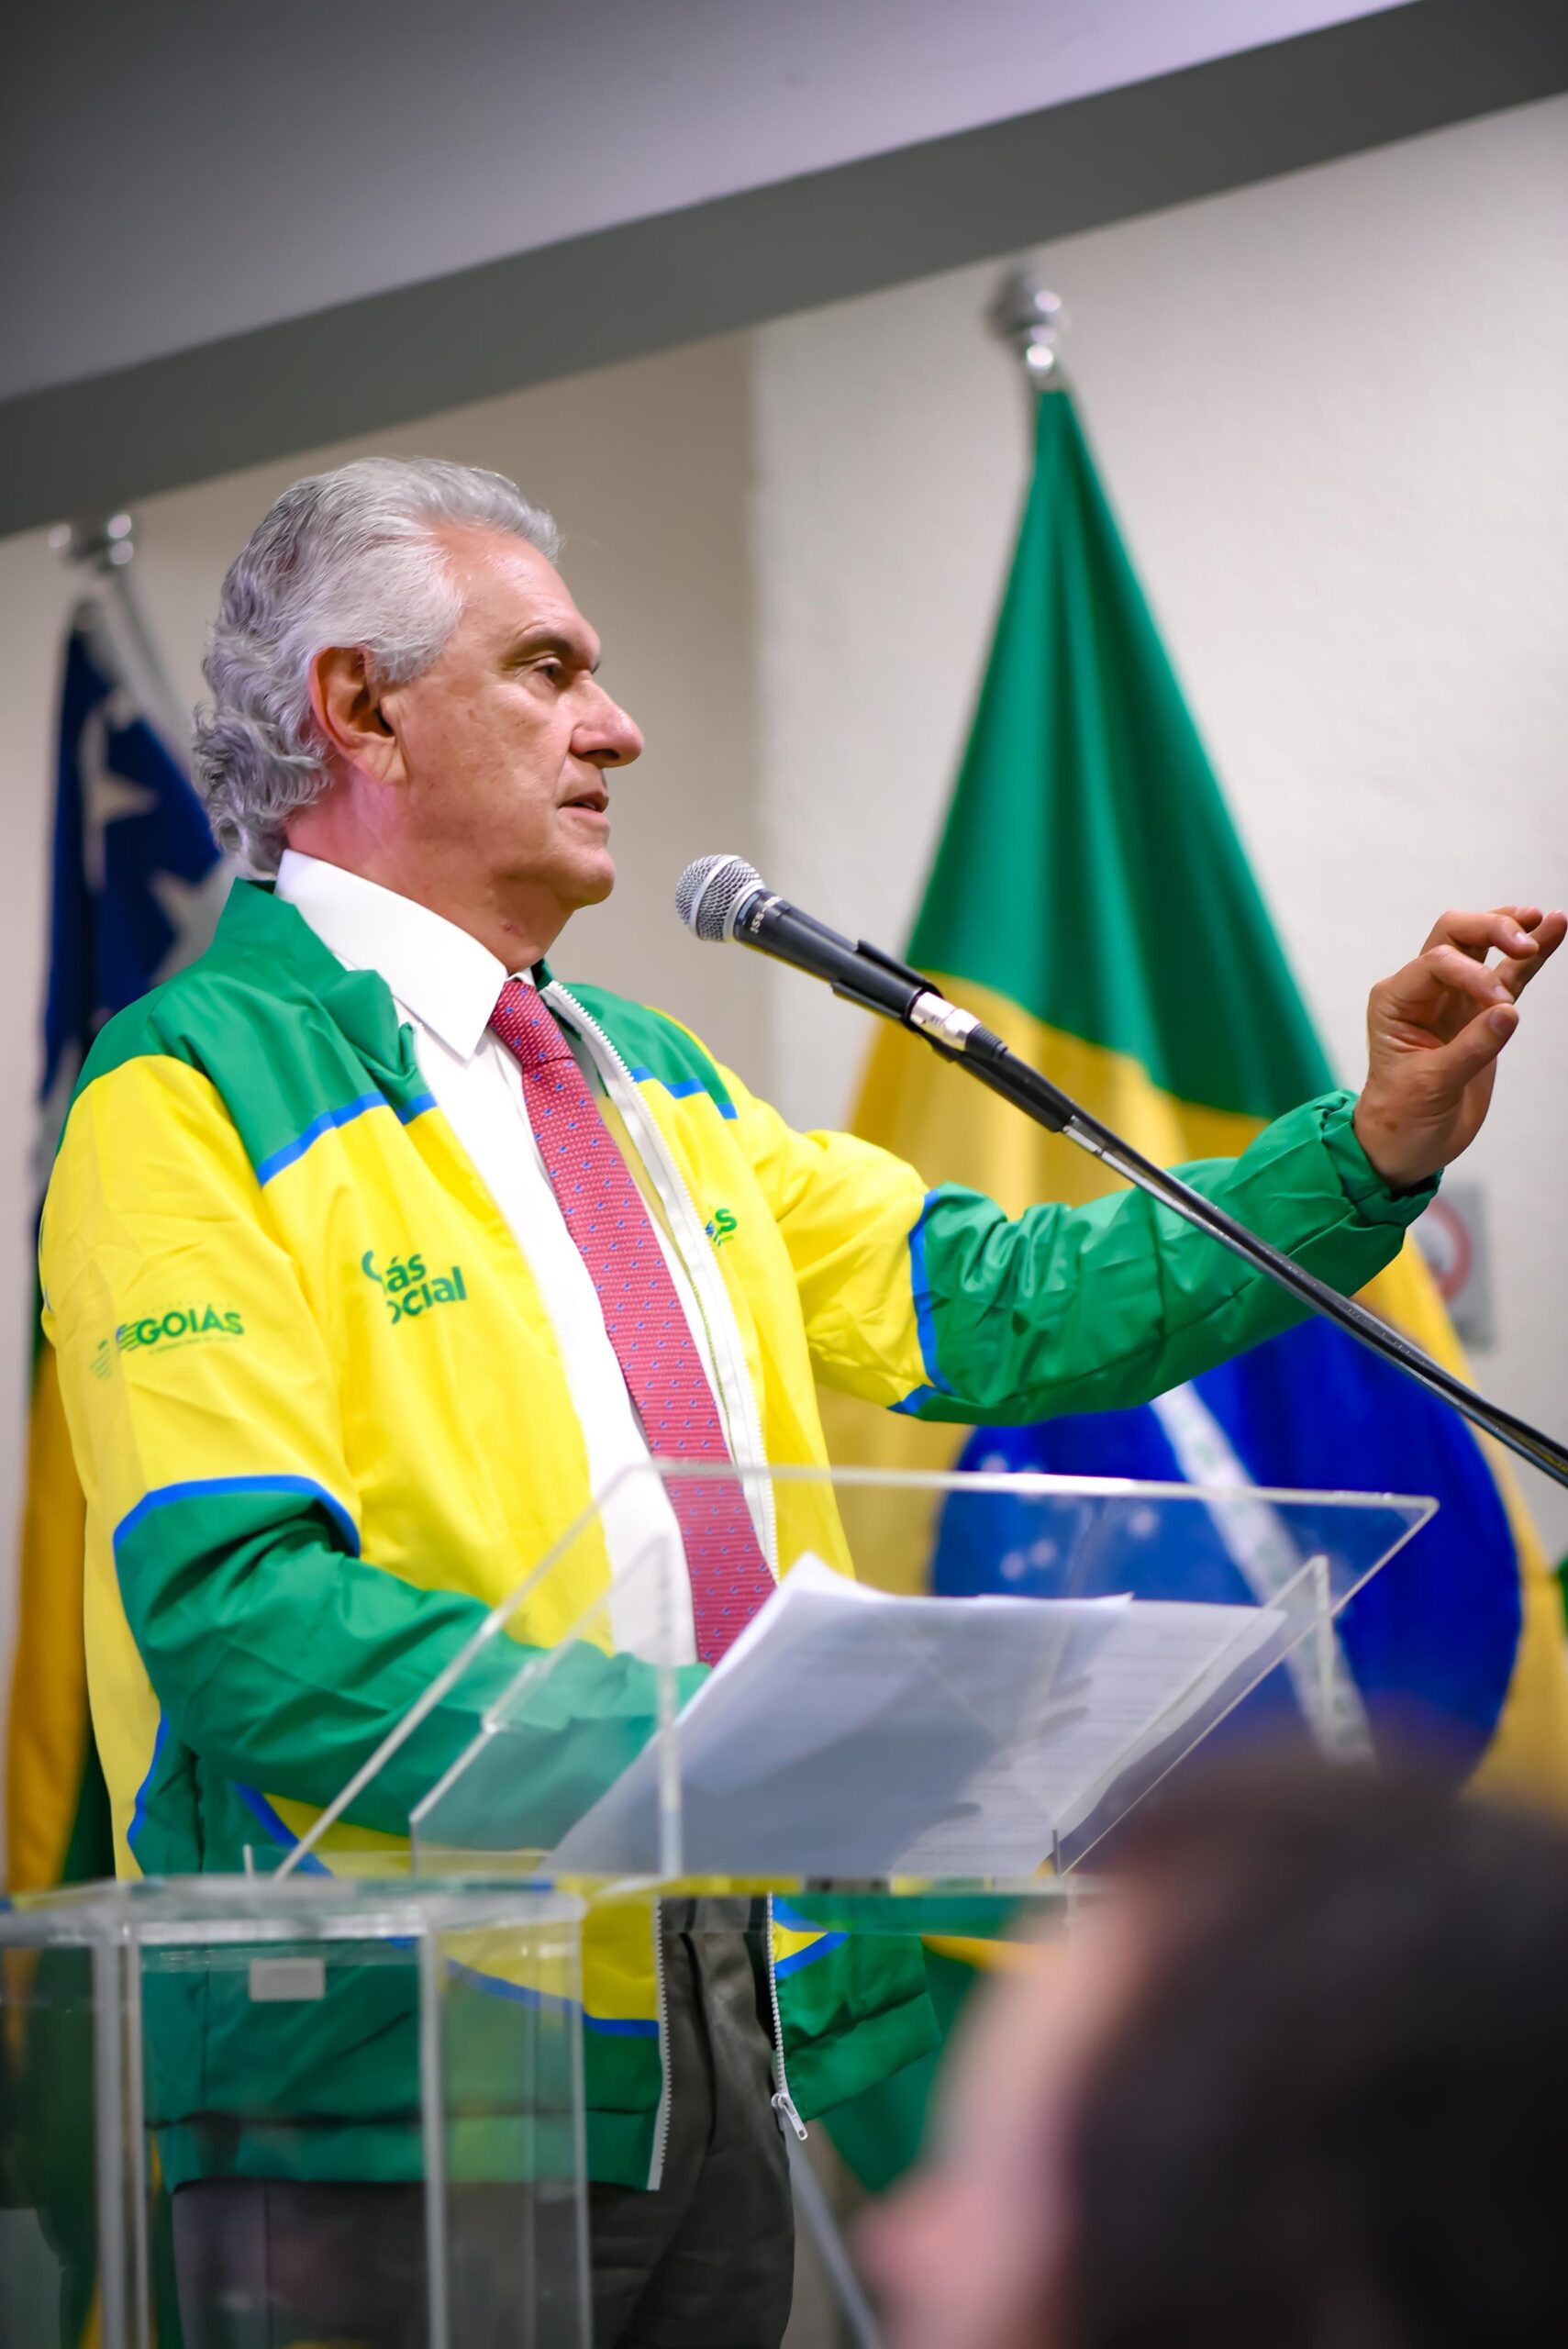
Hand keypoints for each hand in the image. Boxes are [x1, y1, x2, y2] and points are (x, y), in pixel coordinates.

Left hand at [1352, 905, 1563, 1190]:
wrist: (1407, 1143)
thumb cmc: (1404, 1114)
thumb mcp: (1432, 1085)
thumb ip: (1471, 1047)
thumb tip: (1508, 1012)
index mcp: (1396, 999)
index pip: (1439, 961)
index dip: (1474, 974)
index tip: (1502, 1006)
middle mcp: (1422, 990)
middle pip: (1457, 935)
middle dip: (1491, 929)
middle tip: (1524, 944)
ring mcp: (1453, 997)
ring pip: (1484, 948)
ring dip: (1512, 930)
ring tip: (1546, 919)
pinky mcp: (1480, 1013)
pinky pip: (1509, 976)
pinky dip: (1531, 956)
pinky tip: (1554, 928)